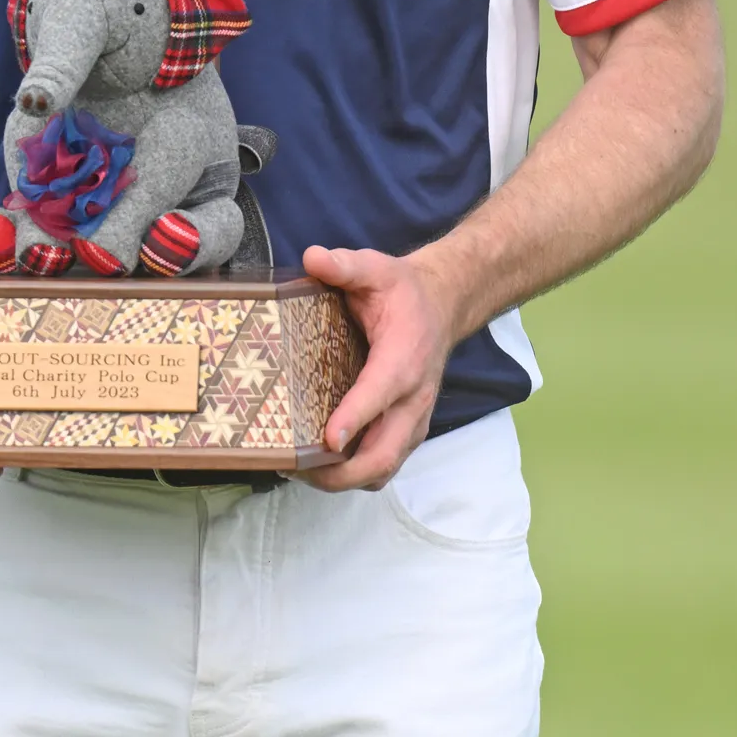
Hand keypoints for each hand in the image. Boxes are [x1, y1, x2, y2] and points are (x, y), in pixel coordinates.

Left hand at [299, 244, 459, 491]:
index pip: (380, 395)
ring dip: (343, 479)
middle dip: (341, 471)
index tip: (327, 438)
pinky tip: (316, 463)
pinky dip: (353, 473)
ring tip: (297, 471)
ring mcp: (411, 420)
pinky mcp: (404, 429)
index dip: (354, 419)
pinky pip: (382, 463)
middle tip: (294, 468)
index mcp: (403, 361)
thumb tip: (314, 258)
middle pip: (383, 454)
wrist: (442, 306)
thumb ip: (346, 265)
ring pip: (383, 468)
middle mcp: (412, 400)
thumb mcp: (376, 267)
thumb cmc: (402, 291)